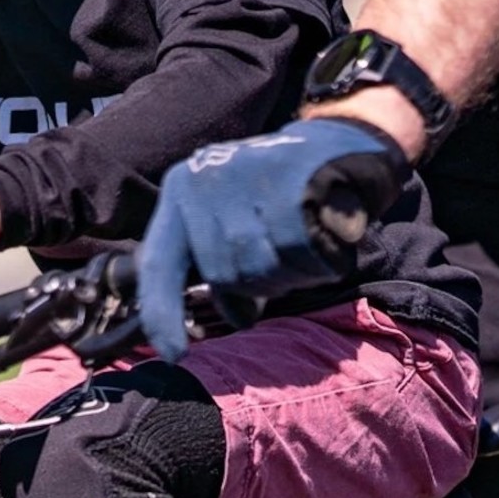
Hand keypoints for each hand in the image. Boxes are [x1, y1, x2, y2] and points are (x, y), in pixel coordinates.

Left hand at [136, 119, 408, 360]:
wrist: (340, 144)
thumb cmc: (279, 193)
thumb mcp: (231, 218)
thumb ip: (214, 263)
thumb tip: (221, 318)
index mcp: (181, 191)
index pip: (158, 263)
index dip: (161, 313)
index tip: (174, 354)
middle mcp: (203, 182)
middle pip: (222, 275)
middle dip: (255, 287)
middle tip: (281, 263)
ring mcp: (245, 180)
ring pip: (258, 270)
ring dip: (288, 275)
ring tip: (301, 244)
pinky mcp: (289, 184)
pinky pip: (297, 256)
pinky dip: (316, 261)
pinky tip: (324, 235)